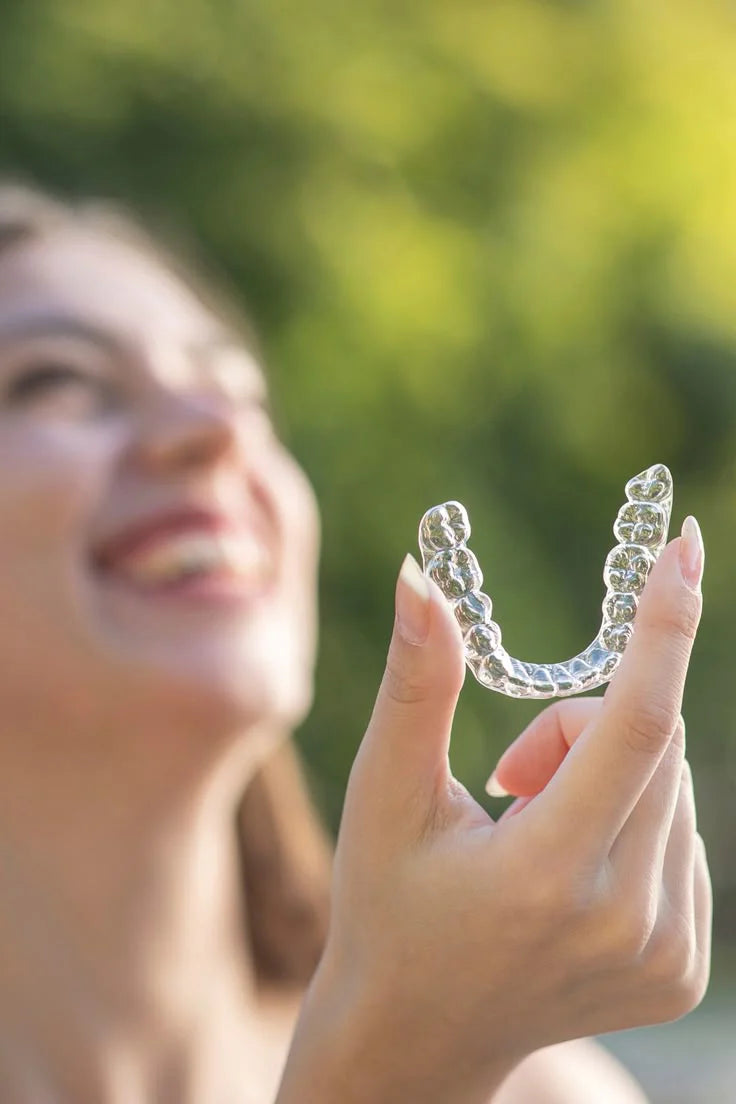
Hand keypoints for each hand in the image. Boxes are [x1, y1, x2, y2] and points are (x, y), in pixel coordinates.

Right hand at [278, 521, 709, 1103]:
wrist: (416, 1038)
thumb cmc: (386, 905)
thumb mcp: (386, 792)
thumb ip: (416, 682)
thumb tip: (422, 577)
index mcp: (545, 874)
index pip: (637, 724)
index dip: (664, 625)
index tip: (684, 547)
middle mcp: (625, 920)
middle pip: (651, 741)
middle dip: (583, 721)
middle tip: (510, 772)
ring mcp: (665, 952)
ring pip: (673, 783)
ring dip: (607, 770)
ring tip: (529, 828)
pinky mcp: (683, 966)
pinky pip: (682, 832)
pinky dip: (632, 815)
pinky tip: (568, 865)